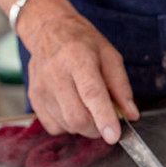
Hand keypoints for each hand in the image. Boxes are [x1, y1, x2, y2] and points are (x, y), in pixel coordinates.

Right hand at [16, 0, 138, 143]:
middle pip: (77, 117)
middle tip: (106, 120)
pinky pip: (54, 127)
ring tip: (88, 108)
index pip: (92, 94)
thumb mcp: (110, 56)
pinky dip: (68, 126)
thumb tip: (131, 115)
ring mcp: (42, 88)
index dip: (104, 118)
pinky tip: (72, 108)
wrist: (48, 30)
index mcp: (78, 59)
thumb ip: (121, 87)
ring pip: (67, 125)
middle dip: (97, 128)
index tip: (114, 136)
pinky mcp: (34, 98)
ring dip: (84, 126)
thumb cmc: (83, 43)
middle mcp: (56, 74)